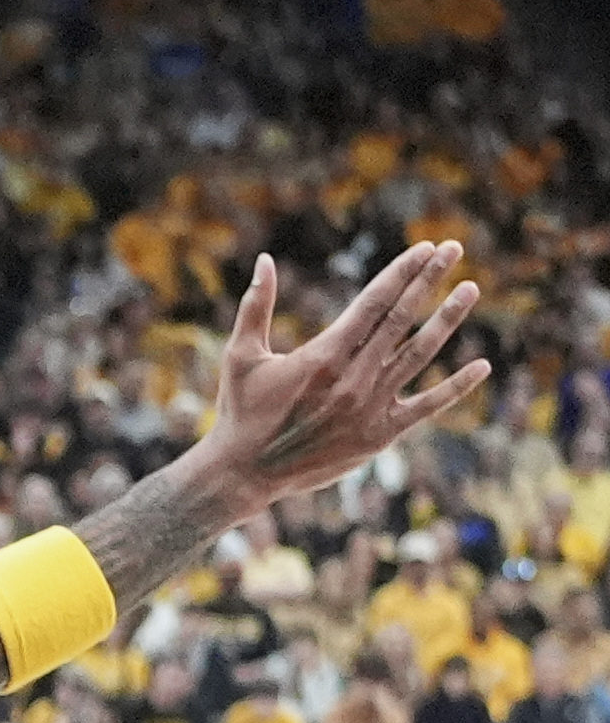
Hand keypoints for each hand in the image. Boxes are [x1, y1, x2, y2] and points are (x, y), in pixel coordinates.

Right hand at [193, 243, 489, 511]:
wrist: (244, 474)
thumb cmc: (240, 412)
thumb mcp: (241, 355)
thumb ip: (255, 306)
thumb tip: (264, 260)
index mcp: (323, 355)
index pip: (373, 302)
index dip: (402, 273)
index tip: (424, 249)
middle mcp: (353, 377)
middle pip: (400, 319)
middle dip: (428, 280)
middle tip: (453, 249)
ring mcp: (370, 406)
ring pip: (419, 354)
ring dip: (447, 320)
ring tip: (469, 289)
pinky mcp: (380, 435)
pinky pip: (427, 407)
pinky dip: (456, 387)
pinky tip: (482, 366)